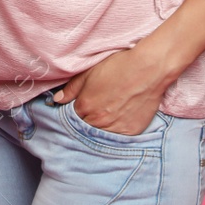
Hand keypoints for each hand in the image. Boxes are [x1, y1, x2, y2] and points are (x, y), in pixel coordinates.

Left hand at [52, 44, 176, 134]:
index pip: (72, 116)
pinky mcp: (132, 131)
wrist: (148, 70)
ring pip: (101, 134)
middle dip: (86, 120)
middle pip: (86, 127)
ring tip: (107, 114)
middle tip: (95, 109)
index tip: (81, 106)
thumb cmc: (118, 67)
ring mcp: (116, 128)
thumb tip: (56, 100)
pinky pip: (118, 137)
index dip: (75, 111)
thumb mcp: (89, 73)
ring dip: (100, 127)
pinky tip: (119, 119)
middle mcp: (99, 121)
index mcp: (85, 106)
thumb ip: (71, 89)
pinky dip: (116, 131)